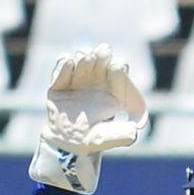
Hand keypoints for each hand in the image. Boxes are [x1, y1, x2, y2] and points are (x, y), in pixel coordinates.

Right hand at [28, 44, 147, 194]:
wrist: (69, 142)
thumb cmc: (93, 138)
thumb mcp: (107, 139)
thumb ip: (122, 135)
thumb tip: (134, 131)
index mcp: (113, 90)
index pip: (118, 70)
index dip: (118, 66)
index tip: (117, 66)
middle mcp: (96, 81)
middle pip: (100, 60)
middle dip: (101, 55)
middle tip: (102, 52)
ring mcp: (77, 80)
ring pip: (81, 61)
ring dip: (83, 57)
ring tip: (84, 57)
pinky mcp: (59, 84)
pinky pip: (60, 71)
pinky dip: (63, 66)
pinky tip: (68, 61)